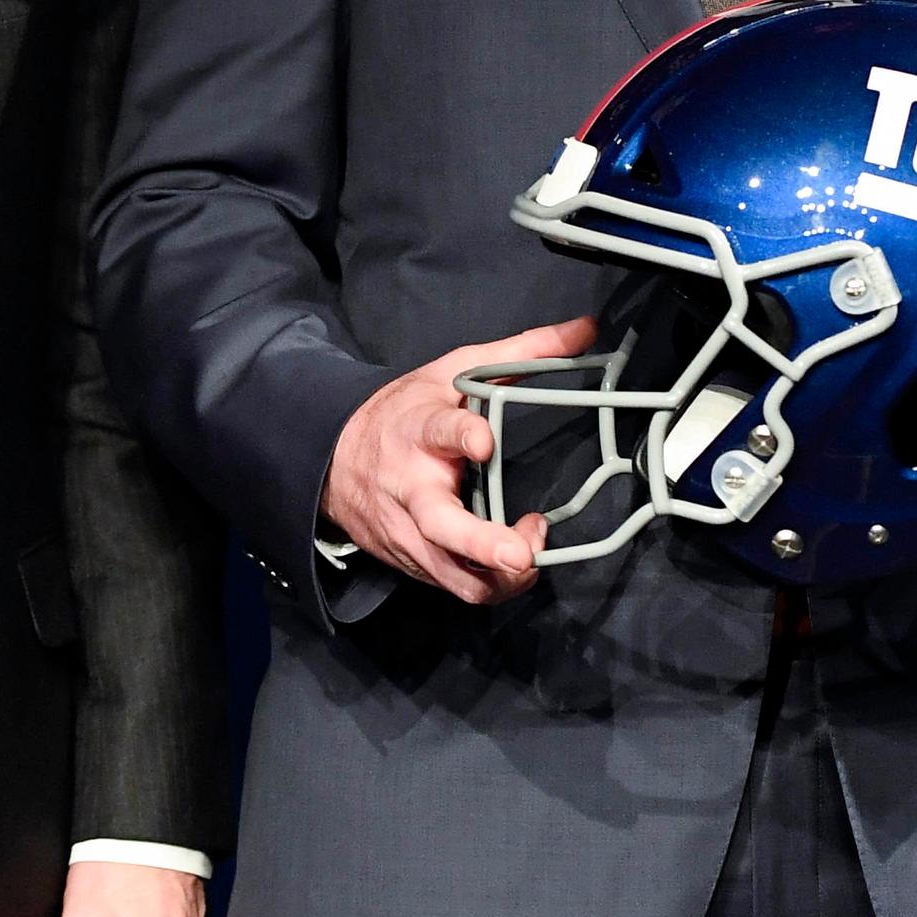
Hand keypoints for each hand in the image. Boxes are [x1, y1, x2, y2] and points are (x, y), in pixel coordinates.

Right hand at [322, 319, 595, 602]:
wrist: (331, 458)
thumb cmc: (403, 412)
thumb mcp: (452, 372)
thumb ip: (521, 353)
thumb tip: (584, 330)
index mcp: (419, 430)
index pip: (439, 430)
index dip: (462, 435)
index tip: (484, 441)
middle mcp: (411, 487)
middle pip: (442, 525)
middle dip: (482, 544)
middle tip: (519, 553)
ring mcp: (407, 531)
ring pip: (452, 574)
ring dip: (499, 577)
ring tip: (530, 553)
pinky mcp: (409, 562)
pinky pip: (453, 586)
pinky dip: (489, 584)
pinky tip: (512, 563)